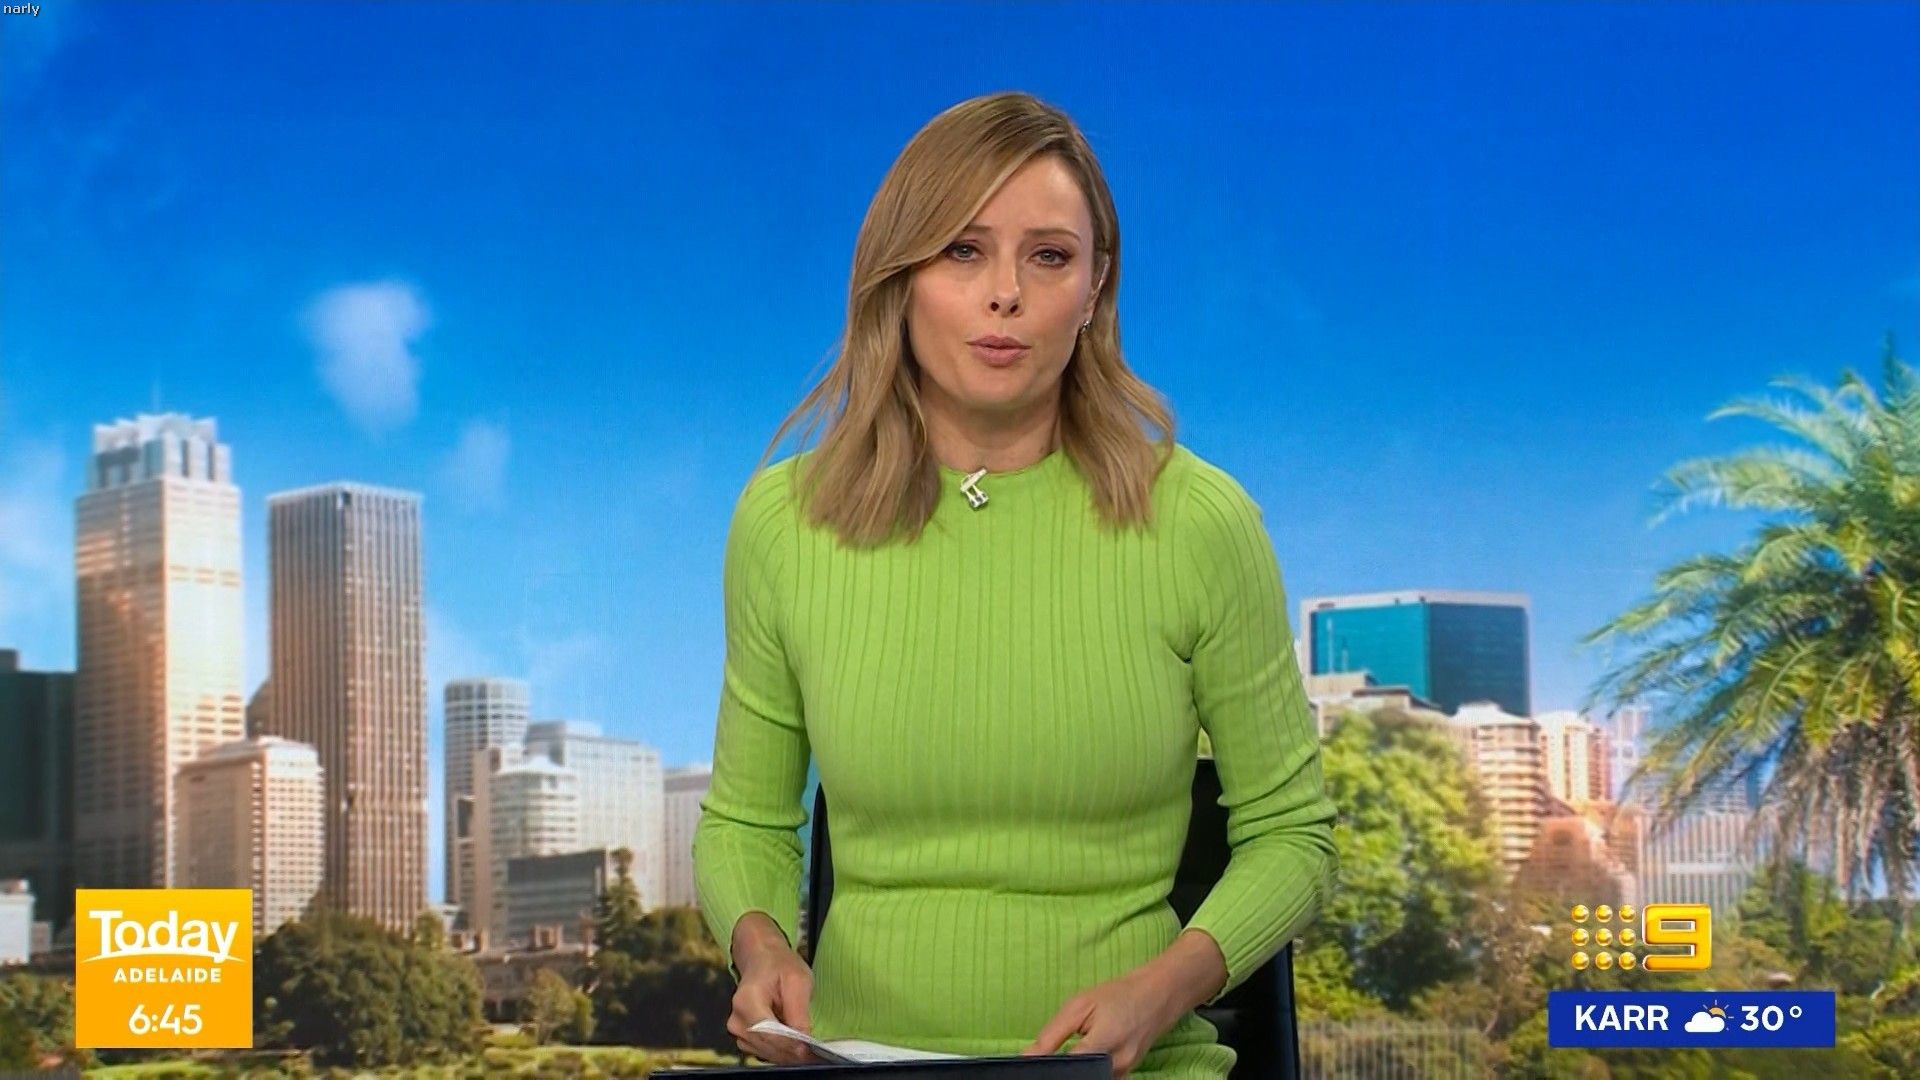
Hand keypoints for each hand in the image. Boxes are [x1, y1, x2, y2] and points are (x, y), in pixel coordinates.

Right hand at [725, 912, 819, 1065]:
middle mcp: (737, 1019)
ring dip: (788, 1054)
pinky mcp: (743, 1037)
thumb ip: (799, 1012)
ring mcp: (737, 1030)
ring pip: (767, 1053)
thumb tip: (804, 1040)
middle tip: (816, 1054)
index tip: (811, 1051)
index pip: (769, 1034)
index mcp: (747, 1001)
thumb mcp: (798, 981)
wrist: (761, 960)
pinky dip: (781, 1051)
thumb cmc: (779, 966)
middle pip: (767, 1047)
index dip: (791, 1046)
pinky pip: (765, 1052)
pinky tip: (795, 1044)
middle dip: (792, 1052)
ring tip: (809, 1049)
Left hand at [1022, 969, 1180, 1078]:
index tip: (1033, 1066)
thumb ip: (1051, 1034)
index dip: (1047, 1069)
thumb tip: (1026, 1057)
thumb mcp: (1080, 1005)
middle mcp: (1118, 1063)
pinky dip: (1090, 1074)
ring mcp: (1125, 1072)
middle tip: (1051, 1059)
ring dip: (1077, 1072)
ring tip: (1068, 1056)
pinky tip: (1084, 1060)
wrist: (1158, 996)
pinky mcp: (1127, 1075)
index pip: (1069, 1068)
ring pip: (1092, 1079)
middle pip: (1081, 1077)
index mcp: (1105, 1042)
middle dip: (1063, 1072)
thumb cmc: (1117, 995)